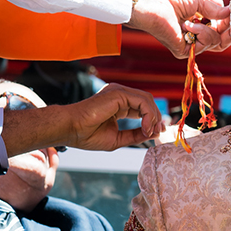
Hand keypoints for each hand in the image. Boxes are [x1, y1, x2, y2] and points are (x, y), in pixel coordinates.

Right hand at [2, 83, 165, 155]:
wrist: (71, 130)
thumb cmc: (87, 135)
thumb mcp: (118, 138)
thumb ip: (135, 135)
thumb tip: (153, 134)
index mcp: (117, 104)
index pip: (141, 107)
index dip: (152, 119)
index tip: (158, 133)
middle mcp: (119, 95)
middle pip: (147, 101)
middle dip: (156, 117)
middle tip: (159, 132)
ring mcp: (118, 92)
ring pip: (146, 99)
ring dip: (153, 117)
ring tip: (149, 132)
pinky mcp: (118, 93)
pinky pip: (142, 101)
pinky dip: (148, 114)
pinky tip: (145, 127)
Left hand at [127, 0, 230, 57]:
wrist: (150, 3)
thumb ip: (215, 8)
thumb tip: (230, 13)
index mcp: (197, 22)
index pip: (219, 29)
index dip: (229, 24)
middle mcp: (194, 35)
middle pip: (220, 41)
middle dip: (228, 31)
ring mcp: (189, 43)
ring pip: (214, 43)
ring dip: (210, 29)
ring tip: (197, 19)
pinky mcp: (183, 50)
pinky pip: (204, 45)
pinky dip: (201, 33)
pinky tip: (189, 24)